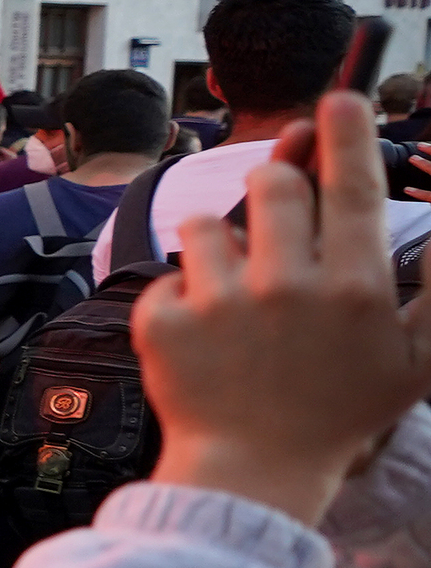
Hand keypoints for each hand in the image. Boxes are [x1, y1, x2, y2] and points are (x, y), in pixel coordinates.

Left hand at [142, 93, 430, 521]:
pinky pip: (169, 275)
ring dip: (222, 248)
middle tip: (278, 225)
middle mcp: (287, 287)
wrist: (250, 472)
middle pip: (272, 184)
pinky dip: (183, 298)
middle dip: (274, 187)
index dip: (346, 135)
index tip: (339, 96)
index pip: (352, 189)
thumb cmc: (338, 415)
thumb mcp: (415, 363)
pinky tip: (205, 338)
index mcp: (353, 291)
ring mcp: (219, 303)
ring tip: (240, 298)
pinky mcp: (162, 321)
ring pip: (209, 224)